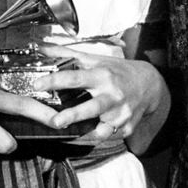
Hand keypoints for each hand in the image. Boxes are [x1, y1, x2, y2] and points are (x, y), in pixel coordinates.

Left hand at [32, 45, 168, 147]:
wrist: (149, 84)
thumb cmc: (116, 70)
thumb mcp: (95, 59)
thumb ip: (67, 55)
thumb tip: (41, 48)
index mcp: (102, 75)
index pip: (76, 77)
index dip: (56, 81)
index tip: (38, 85)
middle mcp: (112, 95)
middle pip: (92, 107)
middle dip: (74, 115)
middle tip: (55, 121)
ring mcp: (121, 114)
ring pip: (102, 128)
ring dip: (85, 133)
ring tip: (68, 137)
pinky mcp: (125, 128)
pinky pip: (107, 137)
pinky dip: (94, 139)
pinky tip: (82, 139)